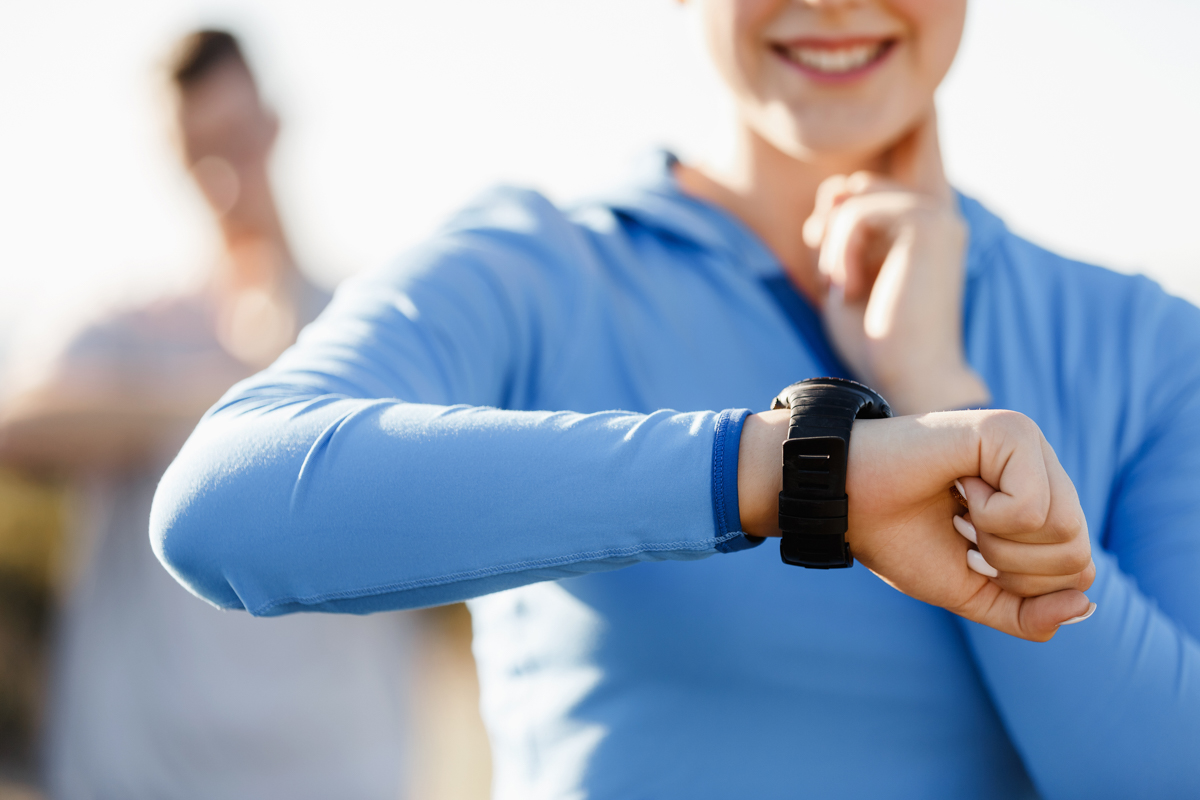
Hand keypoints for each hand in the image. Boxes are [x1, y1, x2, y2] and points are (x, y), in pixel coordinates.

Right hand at [738, 408, 1094, 641]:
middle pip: (1078, 555)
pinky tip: (958, 484)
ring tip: (961, 508)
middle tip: (964, 531)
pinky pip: (1033, 508)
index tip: (970, 552)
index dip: (1022, 585)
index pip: (1077, 569)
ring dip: (1001, 542)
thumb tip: (1085, 605)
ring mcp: (1028, 443)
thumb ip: (1023, 611)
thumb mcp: (966, 588)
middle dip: (1014, 568)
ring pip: (1065, 531)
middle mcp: (1041, 467)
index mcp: (1036, 499)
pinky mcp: (1009, 431)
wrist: (839, 498)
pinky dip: (990, 516)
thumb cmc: (893, 535)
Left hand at [803, 109, 988, 413]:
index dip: (912, 130)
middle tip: (830, 273)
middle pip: (859, 181)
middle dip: (827, 221)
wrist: (904, 378)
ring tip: (840, 285)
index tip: (905, 139)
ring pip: (854, 197)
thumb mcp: (846, 272)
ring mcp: (938, 215)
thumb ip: (844, 228)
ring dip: (831, 243)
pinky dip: (838, 250)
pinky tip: (846, 286)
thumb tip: (838, 188)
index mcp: (923, 226)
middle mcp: (938, 214)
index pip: (916, 154)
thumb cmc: (875, 339)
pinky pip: (858, 212)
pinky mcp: (929, 225)